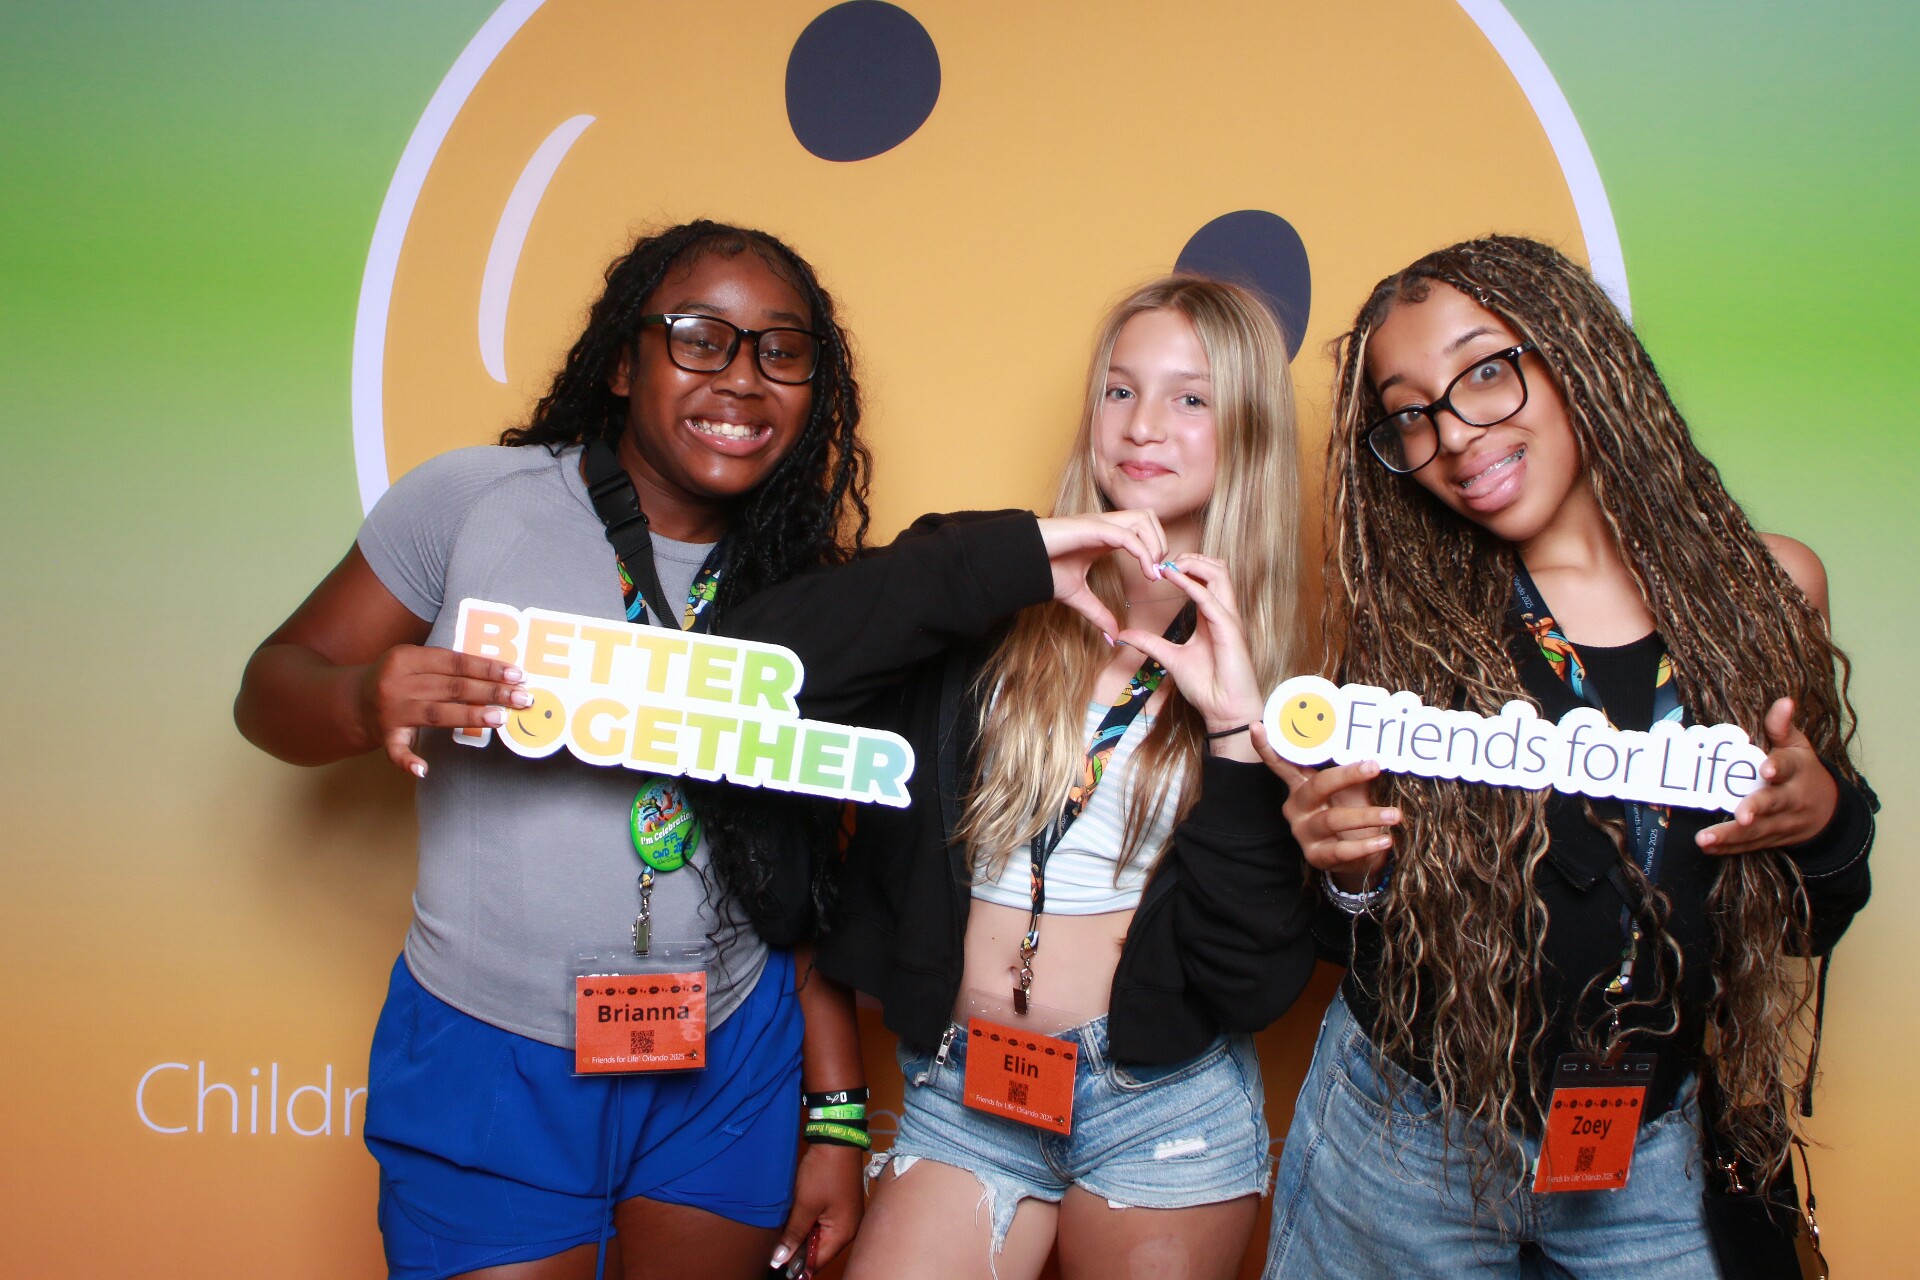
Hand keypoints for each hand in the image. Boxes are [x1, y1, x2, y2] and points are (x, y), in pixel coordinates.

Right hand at [356, 645, 527, 776]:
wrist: (350, 701)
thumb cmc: (397, 678)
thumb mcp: (413, 661)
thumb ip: (446, 665)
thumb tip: (498, 673)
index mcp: (406, 657)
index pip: (455, 662)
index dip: (487, 668)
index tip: (517, 674)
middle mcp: (396, 683)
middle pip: (452, 688)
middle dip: (491, 692)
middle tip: (523, 697)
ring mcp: (389, 711)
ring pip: (436, 713)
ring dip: (470, 716)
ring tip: (501, 718)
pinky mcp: (384, 736)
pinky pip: (397, 751)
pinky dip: (408, 761)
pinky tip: (424, 769)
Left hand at [772, 1141, 864, 1271]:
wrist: (836, 1138)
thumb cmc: (823, 1172)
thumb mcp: (805, 1204)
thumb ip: (794, 1234)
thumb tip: (781, 1259)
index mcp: (843, 1233)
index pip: (818, 1261)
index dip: (796, 1264)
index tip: (776, 1262)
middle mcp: (848, 1228)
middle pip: (820, 1249)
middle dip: (798, 1248)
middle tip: (775, 1245)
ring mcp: (845, 1216)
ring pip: (819, 1235)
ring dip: (802, 1234)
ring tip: (782, 1232)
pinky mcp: (840, 1205)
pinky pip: (822, 1223)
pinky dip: (808, 1222)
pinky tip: (794, 1218)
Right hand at [1036, 510, 1168, 636]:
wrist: (1021, 563)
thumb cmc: (1044, 570)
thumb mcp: (1079, 597)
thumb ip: (1098, 614)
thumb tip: (1113, 636)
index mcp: (1105, 535)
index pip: (1142, 527)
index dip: (1156, 547)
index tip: (1156, 576)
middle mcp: (1106, 524)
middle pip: (1148, 516)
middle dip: (1160, 542)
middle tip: (1157, 571)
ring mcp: (1099, 523)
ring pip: (1143, 519)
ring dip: (1155, 544)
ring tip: (1151, 570)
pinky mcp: (1092, 528)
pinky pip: (1127, 535)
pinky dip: (1142, 552)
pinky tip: (1145, 572)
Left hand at [1114, 554, 1263, 760]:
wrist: (1224, 711)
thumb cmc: (1207, 686)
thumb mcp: (1171, 659)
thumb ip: (1150, 643)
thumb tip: (1124, 635)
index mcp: (1213, 616)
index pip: (1207, 578)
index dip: (1185, 567)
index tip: (1157, 568)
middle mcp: (1223, 613)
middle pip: (1216, 568)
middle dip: (1191, 557)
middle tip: (1164, 561)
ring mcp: (1229, 619)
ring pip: (1219, 574)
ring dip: (1193, 563)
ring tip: (1169, 565)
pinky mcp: (1229, 629)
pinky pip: (1210, 598)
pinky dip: (1191, 584)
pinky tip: (1172, 578)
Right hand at [1252, 731, 1399, 887]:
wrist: (1359, 856)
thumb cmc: (1352, 811)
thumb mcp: (1352, 790)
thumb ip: (1356, 771)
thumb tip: (1376, 748)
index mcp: (1301, 785)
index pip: (1281, 763)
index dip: (1267, 746)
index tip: (1256, 726)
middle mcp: (1296, 806)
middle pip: (1317, 786)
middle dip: (1347, 775)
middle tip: (1374, 766)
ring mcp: (1303, 832)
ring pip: (1333, 819)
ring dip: (1367, 816)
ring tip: (1394, 814)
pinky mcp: (1316, 856)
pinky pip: (1340, 850)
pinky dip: (1365, 845)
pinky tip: (1385, 840)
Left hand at [1696, 697, 1838, 854]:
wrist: (1829, 813)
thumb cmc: (1803, 772)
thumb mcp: (1799, 746)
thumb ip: (1782, 727)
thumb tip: (1784, 701)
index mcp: (1798, 770)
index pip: (1789, 766)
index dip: (1778, 766)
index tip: (1767, 767)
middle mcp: (1792, 799)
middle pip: (1773, 804)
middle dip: (1756, 809)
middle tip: (1741, 816)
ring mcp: (1782, 823)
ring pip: (1758, 831)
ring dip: (1731, 836)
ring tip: (1705, 839)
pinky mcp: (1772, 839)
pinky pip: (1750, 846)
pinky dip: (1728, 848)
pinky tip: (1708, 847)